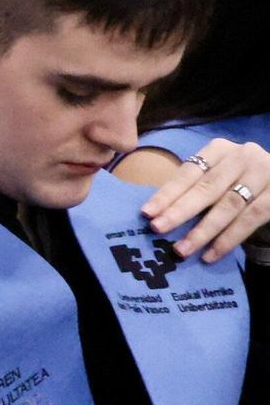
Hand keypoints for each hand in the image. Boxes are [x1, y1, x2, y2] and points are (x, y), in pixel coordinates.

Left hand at [140, 137, 269, 261]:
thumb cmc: (238, 184)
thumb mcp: (216, 178)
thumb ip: (193, 189)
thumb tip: (156, 215)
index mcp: (220, 149)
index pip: (189, 172)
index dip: (167, 193)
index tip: (146, 213)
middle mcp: (243, 156)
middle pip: (207, 188)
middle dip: (180, 211)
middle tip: (158, 229)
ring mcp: (264, 174)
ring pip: (228, 206)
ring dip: (203, 230)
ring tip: (182, 250)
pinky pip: (250, 219)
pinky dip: (228, 239)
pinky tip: (210, 255)